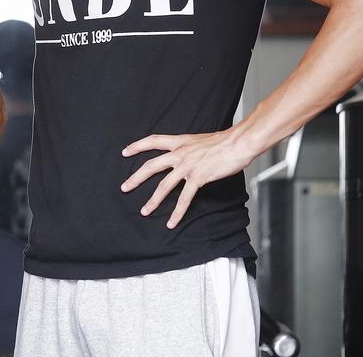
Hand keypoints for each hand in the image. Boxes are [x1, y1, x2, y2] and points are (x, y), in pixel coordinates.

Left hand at [120, 129, 255, 228]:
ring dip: (152, 201)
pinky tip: (172, 223)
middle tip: (124, 187)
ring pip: (164, 186)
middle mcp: (180, 153)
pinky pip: (184, 199)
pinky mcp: (198, 178)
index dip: (138, 146)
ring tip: (144, 211)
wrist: (238, 143)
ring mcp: (188, 166)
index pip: (153, 140)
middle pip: (151, 166)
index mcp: (180, 142)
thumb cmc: (224, 141)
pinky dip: (177, 212)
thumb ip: (190, 148)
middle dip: (135, 178)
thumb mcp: (200, 140)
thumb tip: (187, 155)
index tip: (125, 151)